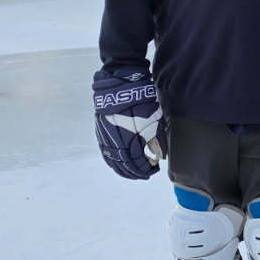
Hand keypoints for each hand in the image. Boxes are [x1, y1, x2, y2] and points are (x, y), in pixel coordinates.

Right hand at [93, 65, 166, 179]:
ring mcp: (107, 137)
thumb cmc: (141, 101)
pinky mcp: (100, 132)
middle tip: (143, 174)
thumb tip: (159, 156)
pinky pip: (105, 152)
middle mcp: (117, 142)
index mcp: (131, 140)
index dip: (146, 169)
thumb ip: (157, 140)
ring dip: (122, 169)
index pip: (138, 163)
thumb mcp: (155, 119)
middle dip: (135, 172)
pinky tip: (117, 163)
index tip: (153, 169)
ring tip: (131, 172)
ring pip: (113, 161)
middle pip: (125, 165)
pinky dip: (112, 161)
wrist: (120, 85)